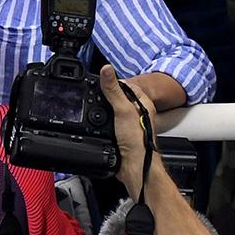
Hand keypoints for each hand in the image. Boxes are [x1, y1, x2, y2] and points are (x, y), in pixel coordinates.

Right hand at [99, 65, 155, 194]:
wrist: (134, 165)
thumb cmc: (137, 140)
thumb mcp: (123, 109)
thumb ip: (113, 90)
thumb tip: (106, 69)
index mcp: (142, 101)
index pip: (124, 84)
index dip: (111, 81)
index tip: (99, 80)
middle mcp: (135, 112)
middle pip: (115, 97)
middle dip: (103, 97)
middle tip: (93, 95)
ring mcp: (126, 124)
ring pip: (108, 111)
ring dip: (99, 112)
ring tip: (92, 109)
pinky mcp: (118, 134)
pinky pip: (105, 124)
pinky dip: (98, 124)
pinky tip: (94, 124)